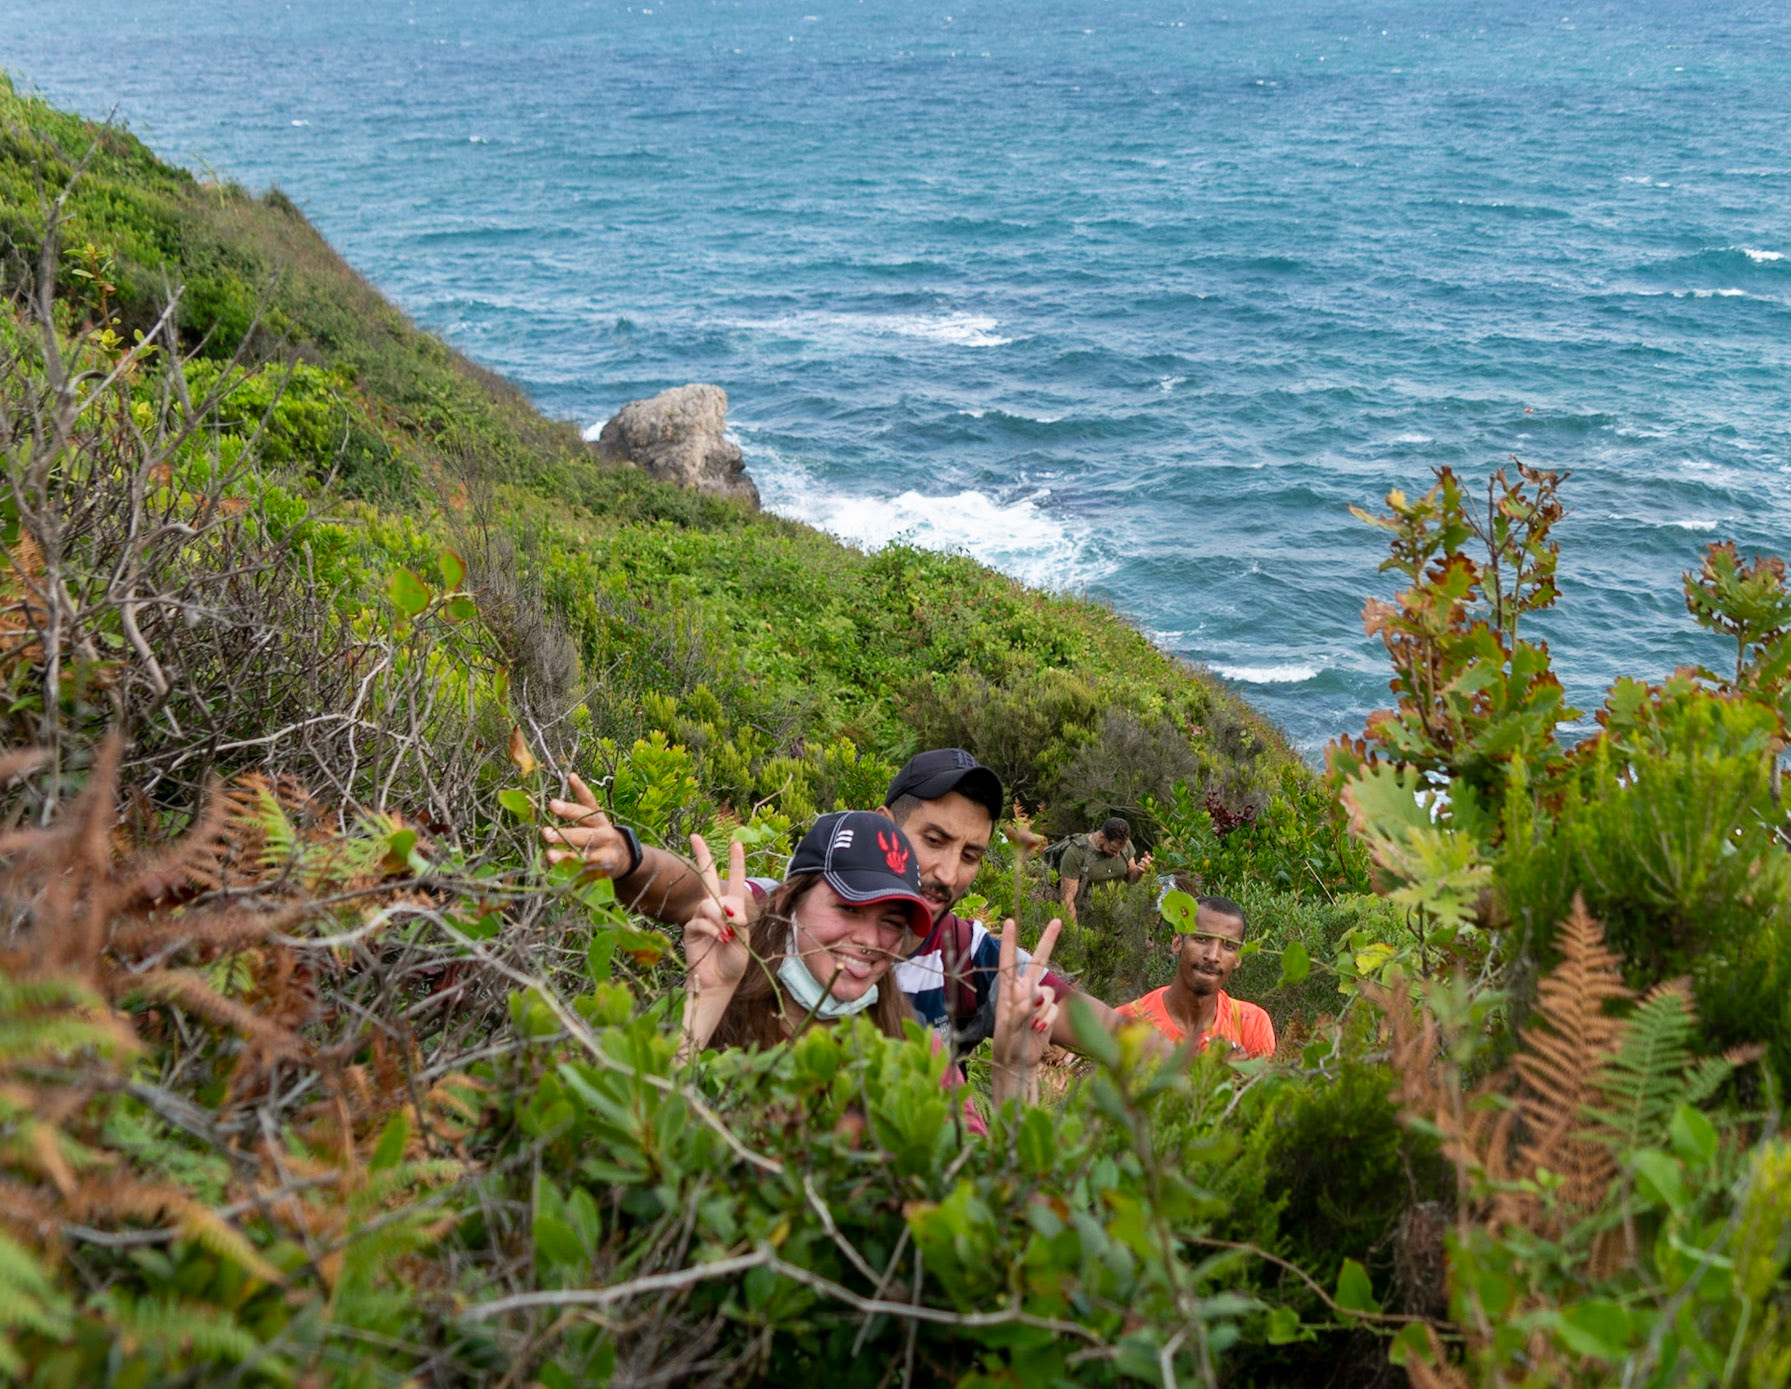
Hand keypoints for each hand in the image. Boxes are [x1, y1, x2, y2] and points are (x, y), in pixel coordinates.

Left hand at [542, 773, 631, 876]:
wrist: (624, 858)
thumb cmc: (600, 833)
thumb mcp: (594, 815)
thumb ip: (583, 797)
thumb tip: (571, 775)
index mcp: (599, 819)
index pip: (587, 808)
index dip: (570, 807)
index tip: (552, 803)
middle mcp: (604, 835)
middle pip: (586, 833)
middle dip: (566, 834)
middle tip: (546, 832)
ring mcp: (605, 854)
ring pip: (586, 854)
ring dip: (567, 855)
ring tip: (549, 854)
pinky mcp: (602, 870)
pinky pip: (586, 871)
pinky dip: (573, 871)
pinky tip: (558, 870)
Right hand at [684, 833, 750, 996]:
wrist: (718, 983)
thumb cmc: (735, 962)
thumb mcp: (744, 941)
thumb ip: (739, 922)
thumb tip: (727, 907)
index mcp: (734, 909)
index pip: (736, 881)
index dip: (736, 862)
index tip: (736, 843)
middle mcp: (716, 908)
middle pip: (708, 877)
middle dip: (703, 856)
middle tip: (695, 837)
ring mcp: (701, 917)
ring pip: (708, 904)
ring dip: (718, 917)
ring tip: (725, 935)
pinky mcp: (690, 929)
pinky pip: (699, 921)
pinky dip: (710, 928)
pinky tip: (717, 939)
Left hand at [990, 916, 1062, 1108]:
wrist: (1019, 1062)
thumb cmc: (1006, 1044)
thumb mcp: (1008, 1029)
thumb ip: (1019, 1011)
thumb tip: (1032, 997)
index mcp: (1007, 990)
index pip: (1008, 962)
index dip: (1010, 942)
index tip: (1010, 922)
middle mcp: (1023, 991)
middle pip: (1038, 962)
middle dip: (1048, 941)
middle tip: (1058, 921)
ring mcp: (1037, 1001)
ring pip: (1048, 993)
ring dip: (1042, 1010)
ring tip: (1030, 1027)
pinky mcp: (1048, 1012)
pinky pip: (1054, 1009)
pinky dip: (1047, 1020)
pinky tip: (1039, 1031)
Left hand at [1128, 851, 1152, 882]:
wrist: (1135, 874)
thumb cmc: (1140, 867)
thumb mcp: (1143, 861)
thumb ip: (1145, 857)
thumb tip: (1146, 851)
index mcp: (1149, 864)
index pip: (1152, 860)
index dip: (1150, 858)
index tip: (1147, 856)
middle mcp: (1148, 868)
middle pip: (1149, 863)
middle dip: (1145, 861)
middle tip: (1141, 859)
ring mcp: (1146, 871)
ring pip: (1145, 866)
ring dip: (1141, 864)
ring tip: (1138, 864)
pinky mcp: (1142, 874)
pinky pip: (1143, 871)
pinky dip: (1140, 868)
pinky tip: (1137, 867)